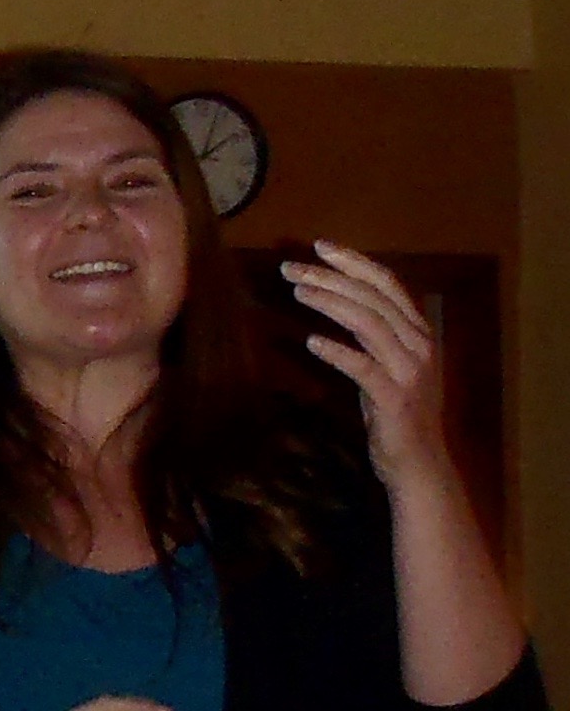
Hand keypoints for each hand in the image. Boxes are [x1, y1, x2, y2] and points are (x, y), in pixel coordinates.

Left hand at [286, 243, 448, 493]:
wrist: (418, 463)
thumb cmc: (396, 413)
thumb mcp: (388, 365)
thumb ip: (373, 334)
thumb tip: (340, 301)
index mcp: (419, 332)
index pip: (387, 284)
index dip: (354, 262)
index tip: (319, 247)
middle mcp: (419, 345)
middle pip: (373, 298)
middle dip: (330, 278)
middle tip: (290, 269)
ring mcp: (410, 371)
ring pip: (369, 324)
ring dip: (330, 304)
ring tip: (297, 292)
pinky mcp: (394, 398)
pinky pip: (363, 367)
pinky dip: (337, 352)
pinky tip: (311, 342)